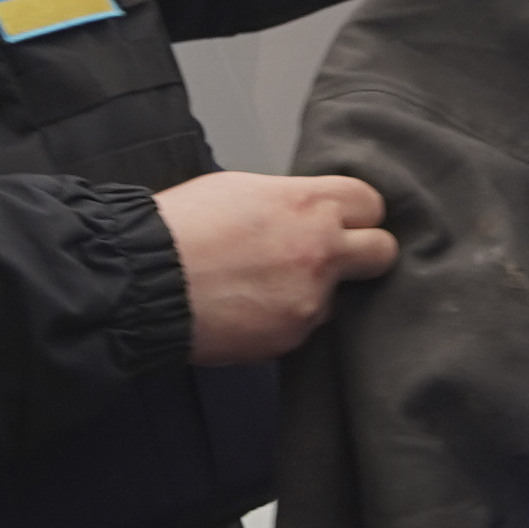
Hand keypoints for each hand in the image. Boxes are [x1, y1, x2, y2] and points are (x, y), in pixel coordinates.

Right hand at [158, 170, 396, 363]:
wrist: (145, 280)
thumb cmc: (181, 229)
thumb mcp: (240, 190)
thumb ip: (288, 203)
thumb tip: (304, 214)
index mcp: (309, 204)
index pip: (372, 203)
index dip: (358, 213)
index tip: (347, 220)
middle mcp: (321, 251)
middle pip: (383, 252)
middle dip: (365, 254)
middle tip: (335, 257)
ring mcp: (310, 300)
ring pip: (338, 297)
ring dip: (314, 293)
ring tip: (263, 285)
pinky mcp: (291, 338)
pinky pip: (302, 326)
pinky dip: (283, 319)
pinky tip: (247, 308)